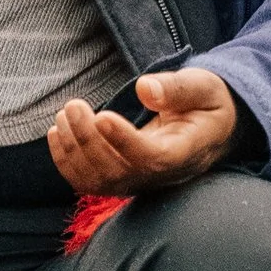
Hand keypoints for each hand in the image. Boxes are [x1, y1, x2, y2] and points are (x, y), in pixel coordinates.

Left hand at [47, 66, 241, 198]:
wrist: (212, 128)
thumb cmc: (208, 103)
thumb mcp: (204, 87)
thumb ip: (177, 88)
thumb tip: (144, 89)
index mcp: (186, 152)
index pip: (152, 159)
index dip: (124, 141)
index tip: (102, 115)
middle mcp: (162, 175)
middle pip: (119, 172)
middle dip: (88, 140)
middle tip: (74, 105)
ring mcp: (140, 181)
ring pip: (100, 182)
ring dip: (74, 150)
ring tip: (65, 113)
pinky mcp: (124, 179)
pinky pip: (90, 183)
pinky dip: (67, 162)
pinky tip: (58, 132)